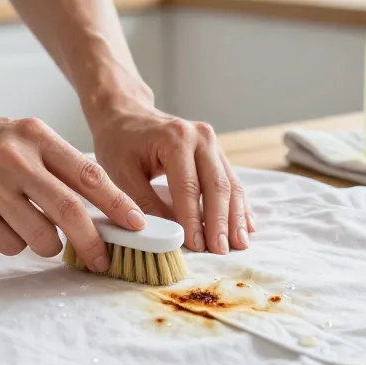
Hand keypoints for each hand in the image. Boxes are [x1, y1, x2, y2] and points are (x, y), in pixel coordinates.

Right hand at [0, 105, 146, 271]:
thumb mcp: (16, 134)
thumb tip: (97, 204)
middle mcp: (16, 158)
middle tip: (104, 258)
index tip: (137, 225)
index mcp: (35, 135)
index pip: (89, 174)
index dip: (119, 204)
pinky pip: (10, 245)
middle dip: (95, 241)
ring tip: (36, 234)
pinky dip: (14, 244)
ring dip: (49, 246)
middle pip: (73, 211)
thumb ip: (52, 163)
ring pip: (43, 236)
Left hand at [88, 101, 255, 254]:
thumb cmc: (120, 142)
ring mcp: (212, 143)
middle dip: (221, 221)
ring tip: (239, 244)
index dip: (193, 219)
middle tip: (222, 251)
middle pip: (216, 185)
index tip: (196, 246)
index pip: (188, 186)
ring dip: (235, 216)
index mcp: (176, 138)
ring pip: (230, 184)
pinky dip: (239, 204)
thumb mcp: (121, 172)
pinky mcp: (217, 152)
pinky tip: (245, 225)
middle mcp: (200, 137)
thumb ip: (143, 203)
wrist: (127, 113)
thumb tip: (165, 234)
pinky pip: (231, 180)